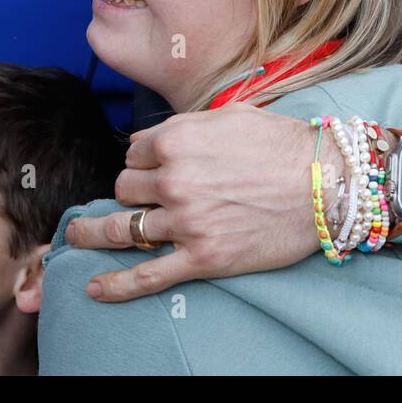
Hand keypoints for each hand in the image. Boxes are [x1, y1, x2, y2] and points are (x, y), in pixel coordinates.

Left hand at [64, 103, 341, 301]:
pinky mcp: (203, 258)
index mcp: (176, 140)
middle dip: (133, 191)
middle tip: (147, 196)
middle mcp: (174, 180)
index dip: (142, 160)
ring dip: (96, 234)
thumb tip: (155, 140)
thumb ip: (185, 126)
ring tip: (75, 239)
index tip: (154, 167)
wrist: (325, 183)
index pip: (133, 153)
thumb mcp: (228, 114)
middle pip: (125, 188)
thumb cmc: (281, 143)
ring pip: (126, 228)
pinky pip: (148, 276)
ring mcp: (187, 222)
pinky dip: (117, 286)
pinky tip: (93, 288)